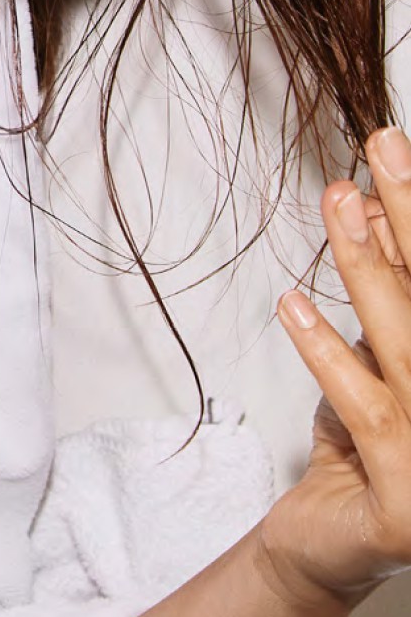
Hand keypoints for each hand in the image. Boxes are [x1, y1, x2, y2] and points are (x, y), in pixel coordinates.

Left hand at [261, 126, 410, 606]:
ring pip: (407, 347)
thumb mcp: (382, 356)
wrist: (334, 545)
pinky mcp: (407, 506)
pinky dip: (325, 352)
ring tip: (339, 197)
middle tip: (383, 144)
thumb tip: (370, 199)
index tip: (392, 149)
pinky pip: (362, 411)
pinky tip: (292, 302)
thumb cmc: (370, 441)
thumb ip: (389, 291)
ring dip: (368, 265)